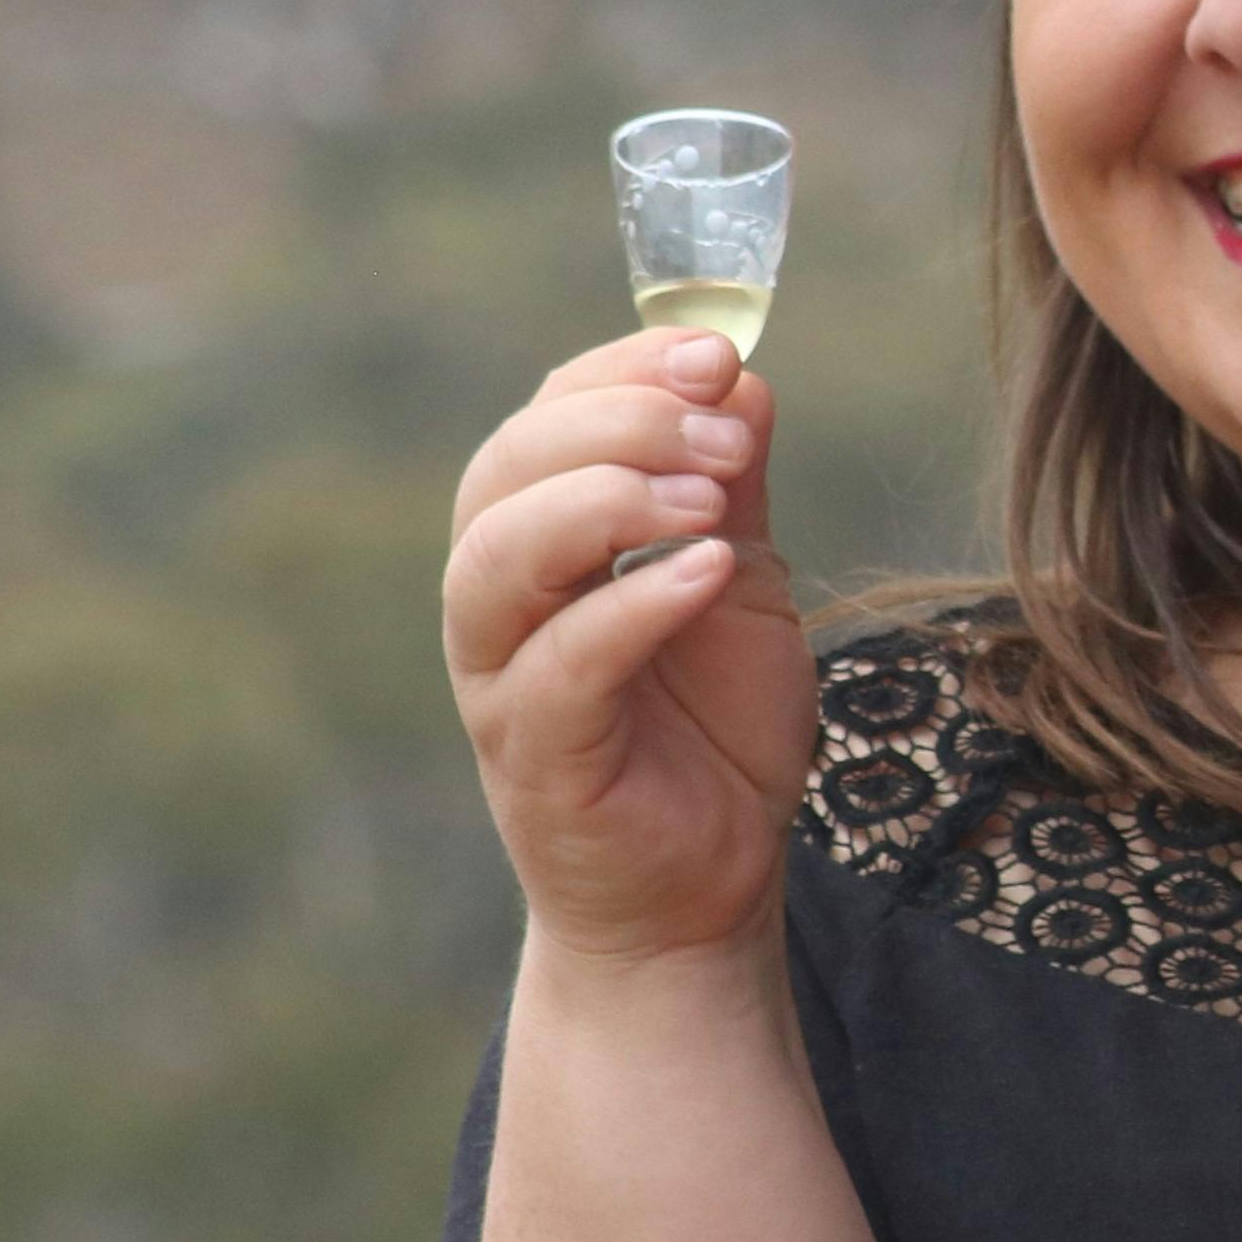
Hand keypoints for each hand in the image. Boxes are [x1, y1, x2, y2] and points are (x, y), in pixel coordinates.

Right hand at [443, 328, 813, 964]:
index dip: (624, 369)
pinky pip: (557, 665)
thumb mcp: (743, 584)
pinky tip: (708, 573)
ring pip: (498, 559)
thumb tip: (743, 375)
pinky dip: (630, 607)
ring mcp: (501, 677)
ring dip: (605, 503)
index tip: (719, 350)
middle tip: (726, 430)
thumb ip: (734, 488)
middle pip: (505, 471)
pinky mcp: (532, 754)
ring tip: (713, 495)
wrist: (705, 891)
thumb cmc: (713, 732)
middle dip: (619, 425)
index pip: (549, 416)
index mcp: (542, 538)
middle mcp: (500, 598)